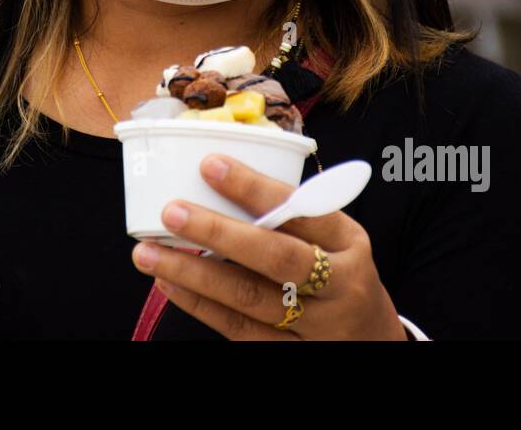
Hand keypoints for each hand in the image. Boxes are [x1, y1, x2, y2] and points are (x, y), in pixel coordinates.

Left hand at [131, 154, 407, 339]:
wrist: (371, 341)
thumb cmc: (341, 272)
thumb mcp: (337, 237)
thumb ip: (292, 213)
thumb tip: (218, 175)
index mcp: (348, 242)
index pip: (303, 210)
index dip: (255, 188)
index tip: (210, 165)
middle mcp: (337, 285)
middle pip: (276, 258)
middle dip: (219, 232)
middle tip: (171, 211)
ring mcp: (315, 325)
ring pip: (248, 298)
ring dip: (193, 274)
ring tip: (148, 252)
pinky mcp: (290, 354)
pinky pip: (238, 329)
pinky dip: (199, 305)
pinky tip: (169, 283)